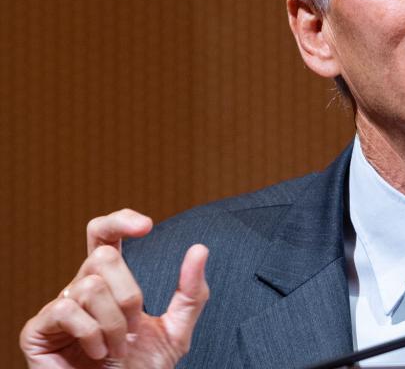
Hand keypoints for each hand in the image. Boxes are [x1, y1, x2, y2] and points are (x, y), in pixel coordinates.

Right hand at [20, 209, 209, 367]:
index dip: (119, 221)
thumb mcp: (176, 330)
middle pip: (102, 255)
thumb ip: (190, 293)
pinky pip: (65, 309)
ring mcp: (58, 308)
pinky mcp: (37, 330)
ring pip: (90, 285)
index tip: (146, 226)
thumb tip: (199, 249)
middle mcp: (80, 288)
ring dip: (114, 323)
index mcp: (109, 283)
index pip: (104, 235)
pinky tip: (97, 352)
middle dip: (129, 293)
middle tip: (133, 326)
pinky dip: (91, 333)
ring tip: (116, 348)